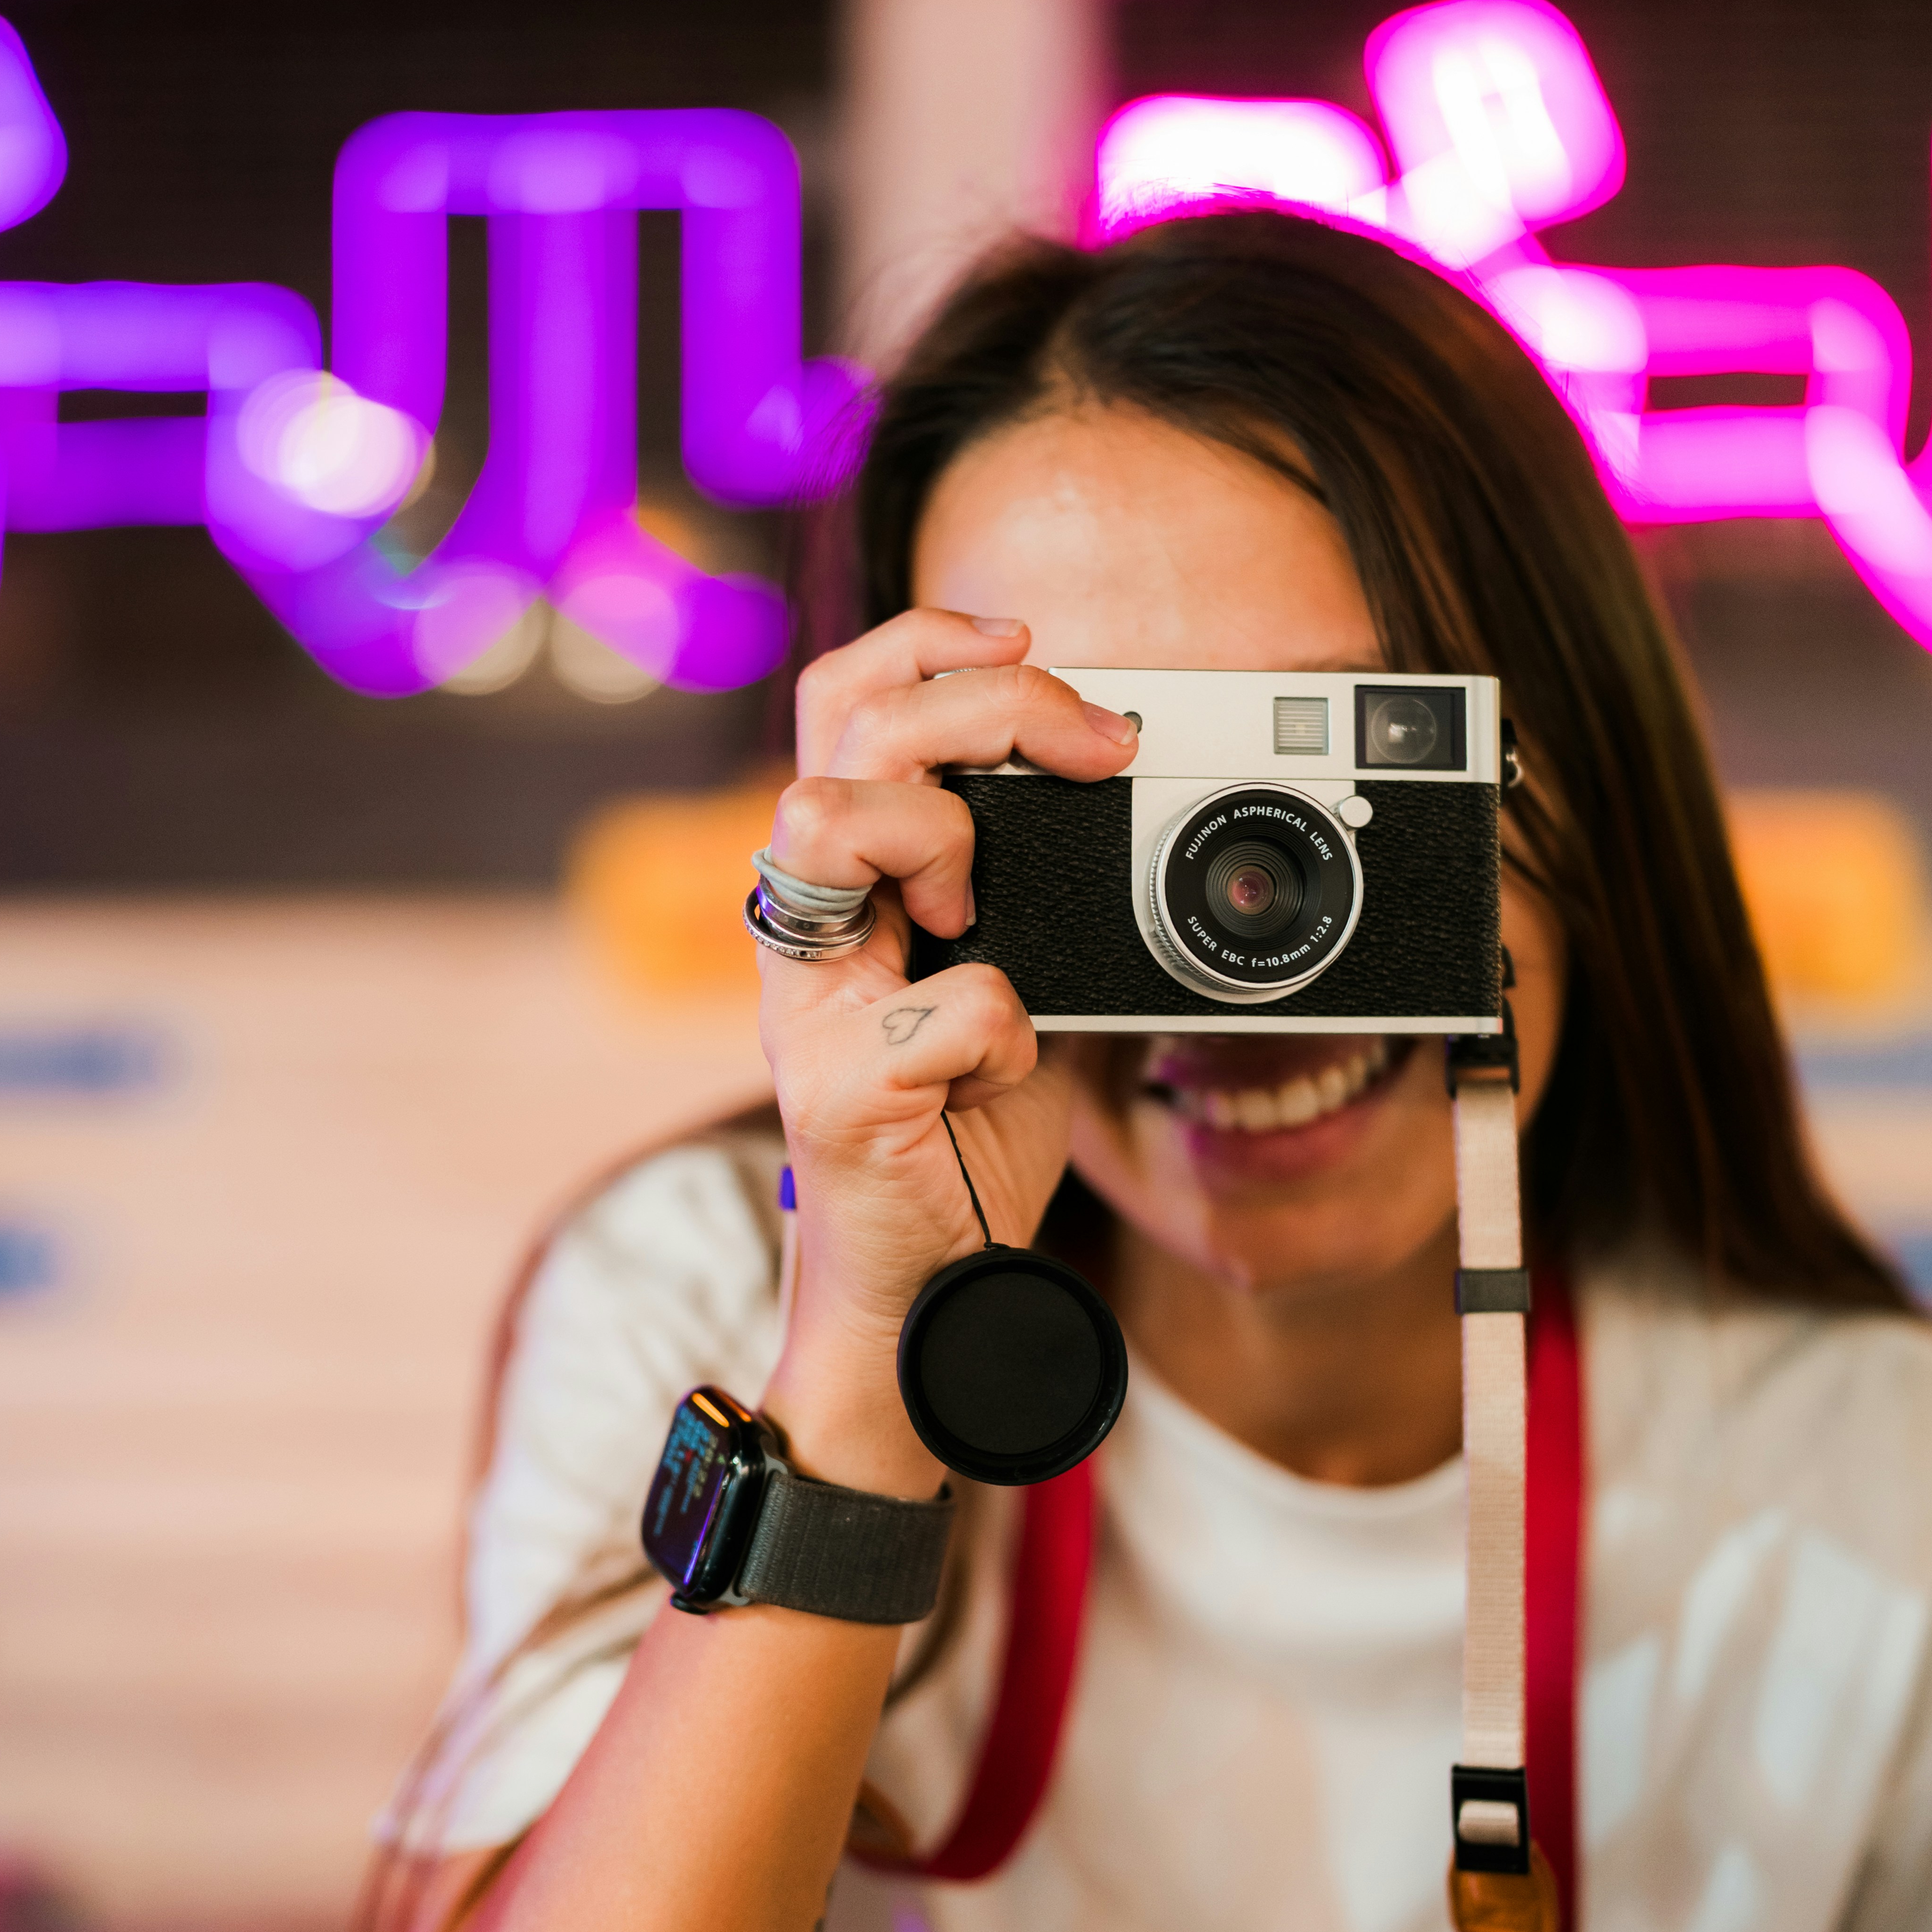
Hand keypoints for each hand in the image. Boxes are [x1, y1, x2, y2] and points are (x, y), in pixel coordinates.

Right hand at [756, 608, 1139, 1487]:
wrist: (929, 1289)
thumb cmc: (963, 1136)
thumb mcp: (1019, 983)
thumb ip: (1040, 895)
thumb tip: (1126, 794)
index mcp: (849, 885)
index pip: (848, 698)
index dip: (933, 642)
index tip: (1035, 647)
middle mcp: (807, 927)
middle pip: (850, 726)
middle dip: (986, 706)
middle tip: (1089, 749)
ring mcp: (804, 1006)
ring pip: (831, 820)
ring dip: (938, 840)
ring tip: (978, 913)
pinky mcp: (833, 1091)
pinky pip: (946, 1004)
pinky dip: (1004, 1035)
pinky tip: (1001, 1078)